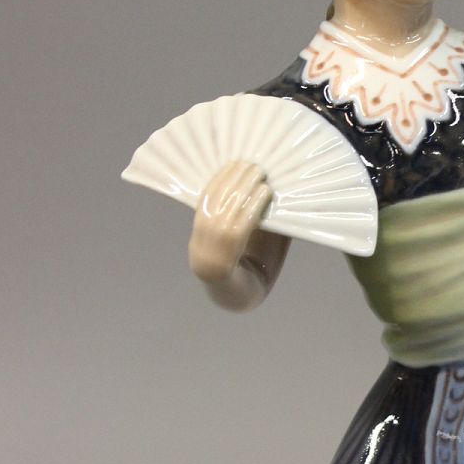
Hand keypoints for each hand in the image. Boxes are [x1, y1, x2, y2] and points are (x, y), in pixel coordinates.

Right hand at [188, 160, 272, 283]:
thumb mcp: (245, 241)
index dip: (218, 178)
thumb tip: (263, 182)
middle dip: (233, 179)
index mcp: (198, 238)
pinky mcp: (224, 265)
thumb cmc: (251, 270)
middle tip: (252, 162)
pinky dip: (252, 208)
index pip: (204, 201)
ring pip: (226, 213)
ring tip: (260, 173)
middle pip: (214, 204)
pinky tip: (264, 194)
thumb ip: (247, 217)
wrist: (244, 303)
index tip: (233, 160)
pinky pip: (238, 229)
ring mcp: (208, 257)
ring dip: (244, 188)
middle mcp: (199, 246)